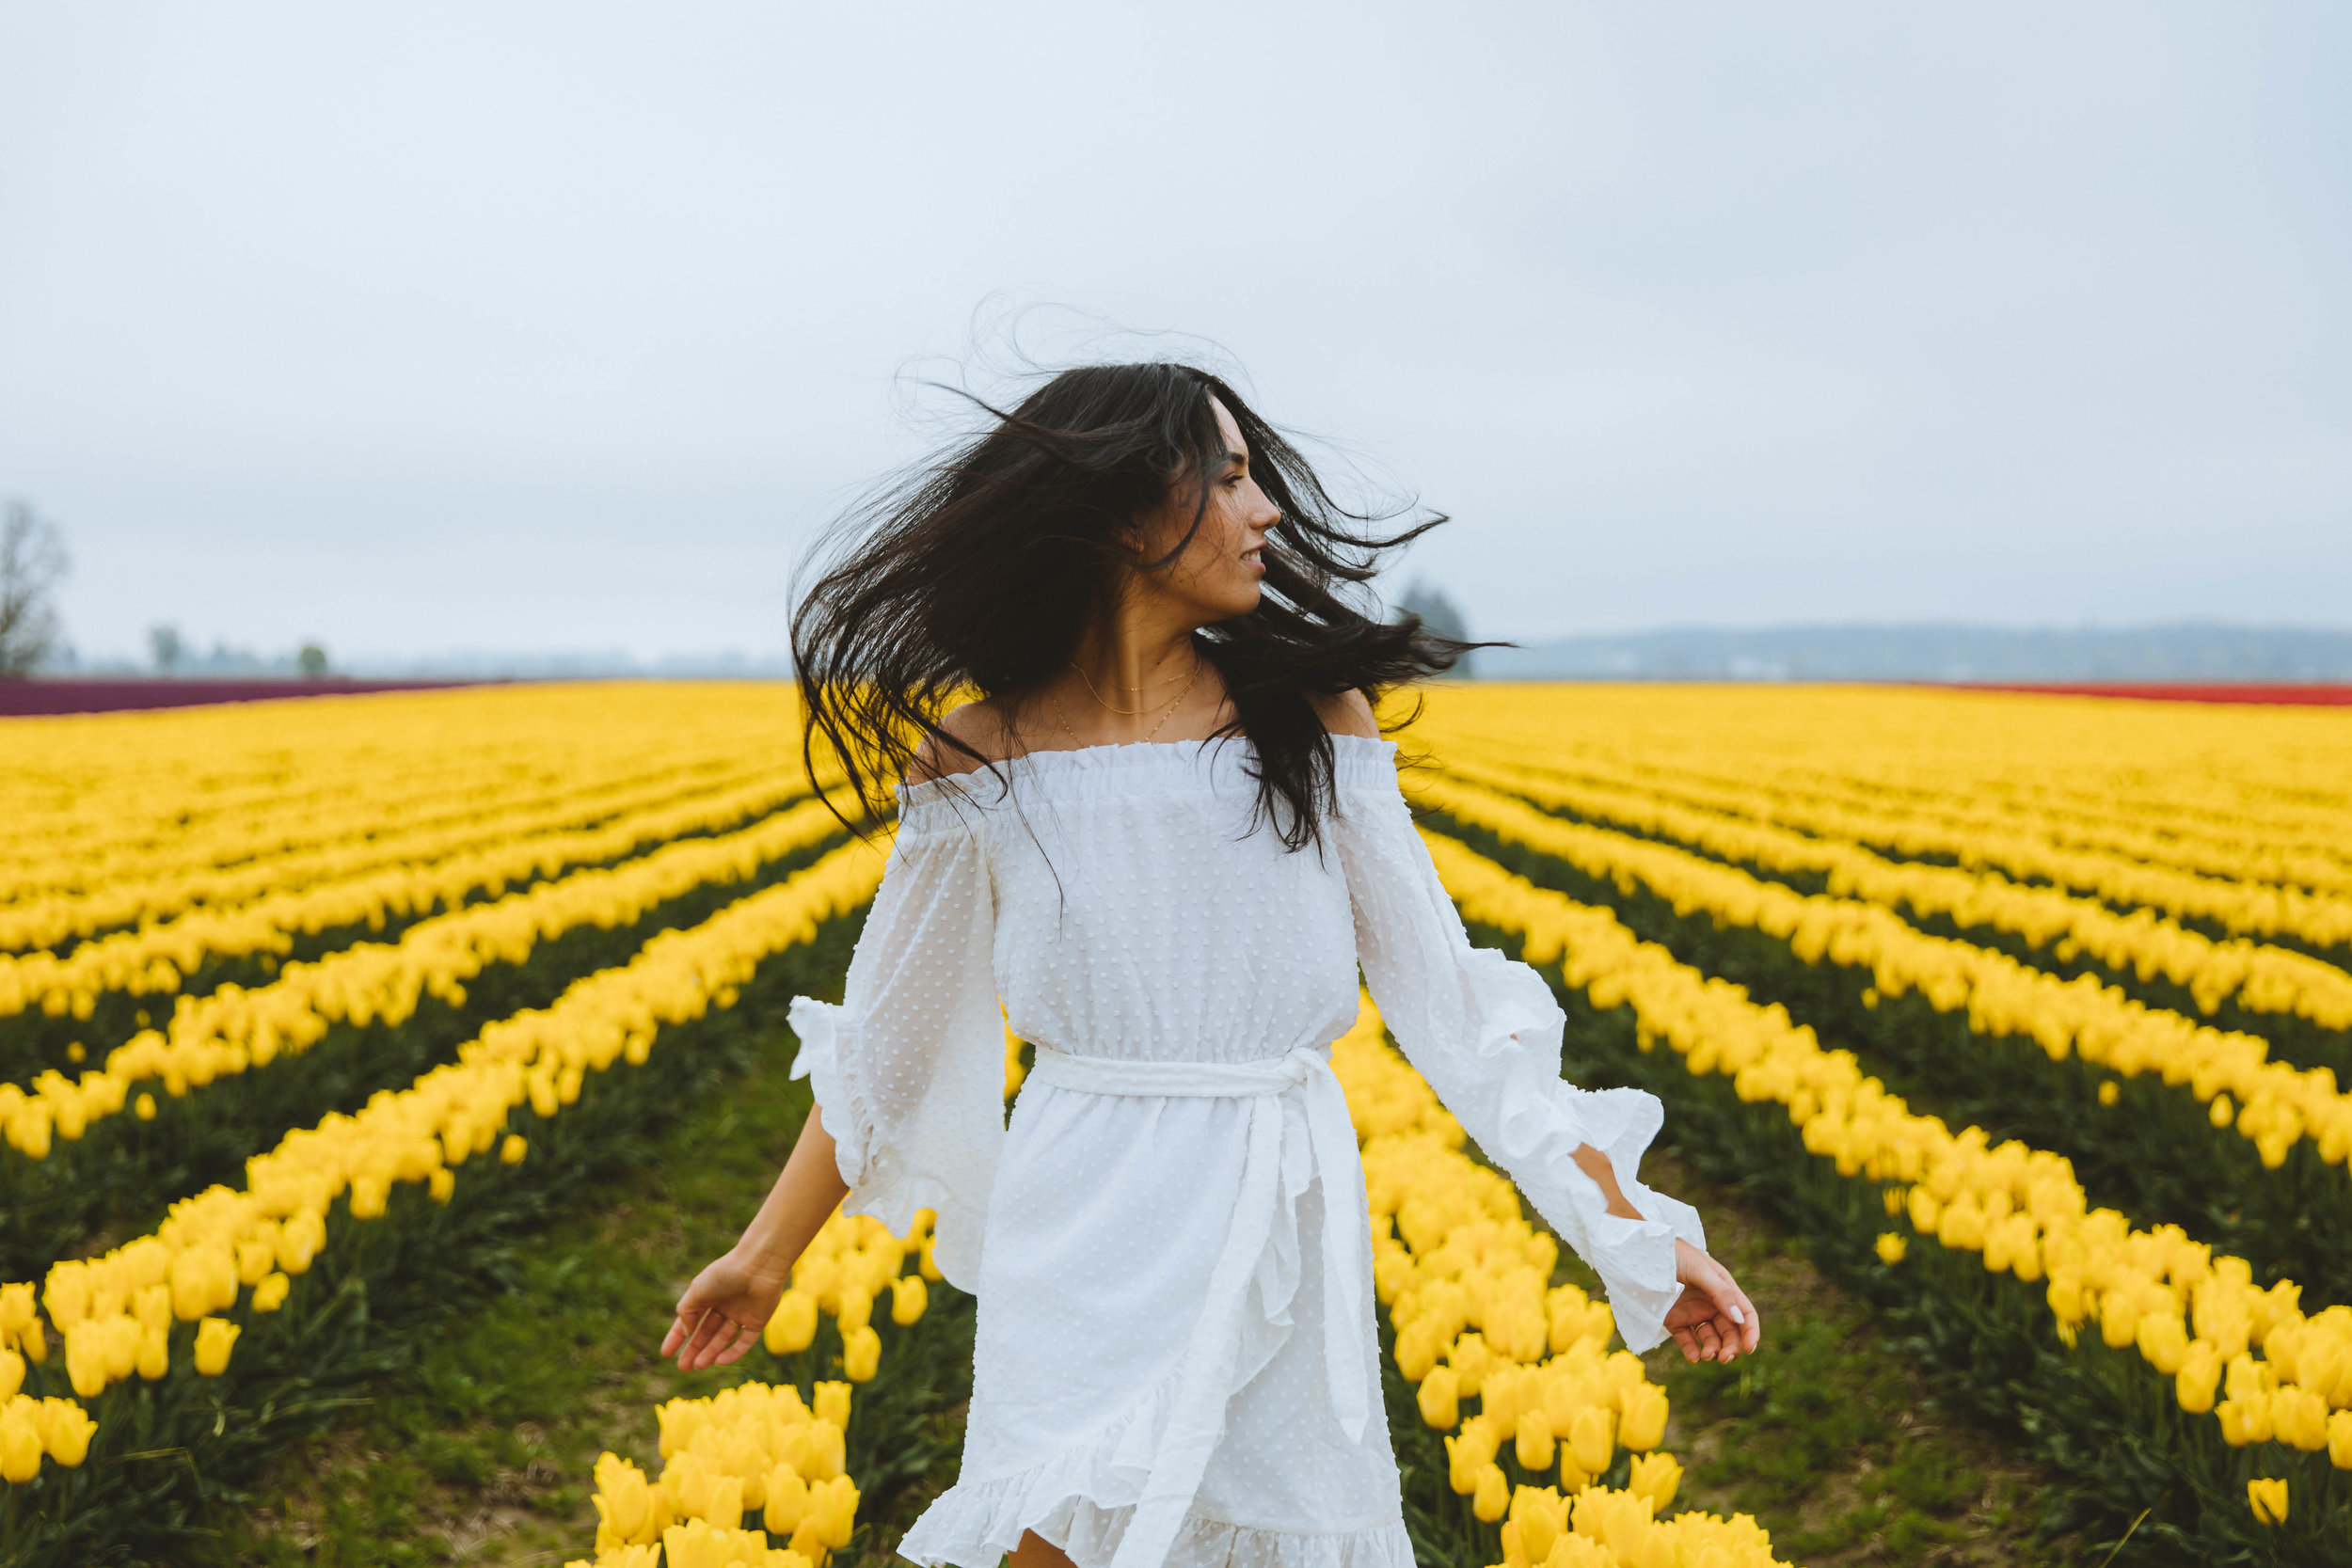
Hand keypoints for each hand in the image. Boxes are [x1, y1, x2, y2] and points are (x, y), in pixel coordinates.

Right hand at [661, 1247, 792, 1371]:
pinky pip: (745, 1341)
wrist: (759, 1266)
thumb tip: (687, 1333)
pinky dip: (733, 1353)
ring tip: (698, 1366)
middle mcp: (724, 1305)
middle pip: (706, 1332)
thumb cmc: (725, 1274)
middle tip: (683, 1368)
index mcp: (708, 1295)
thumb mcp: (697, 1290)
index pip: (690, 1320)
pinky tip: (719, 1361)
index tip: (665, 1354)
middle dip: (694, 1350)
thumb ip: (687, 1312)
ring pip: (724, 1339)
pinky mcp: (759, 1321)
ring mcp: (742, 1314)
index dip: (677, 1337)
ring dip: (710, 1353)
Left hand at [1663, 1237, 1759, 1363]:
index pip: (1744, 1314)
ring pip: (1710, 1339)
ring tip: (1706, 1355)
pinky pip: (1687, 1341)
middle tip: (1723, 1358)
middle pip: (1729, 1332)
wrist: (1641, 1252)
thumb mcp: (1700, 1269)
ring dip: (1712, 1350)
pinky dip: (1692, 1351)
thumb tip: (1739, 1319)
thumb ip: (1720, 1292)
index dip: (1751, 1332)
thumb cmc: (1676, 1253)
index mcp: (1724, 1289)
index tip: (1749, 1348)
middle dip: (1730, 1347)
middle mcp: (1711, 1304)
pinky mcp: (1674, 1321)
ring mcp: (1693, 1313)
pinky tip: (1693, 1356)